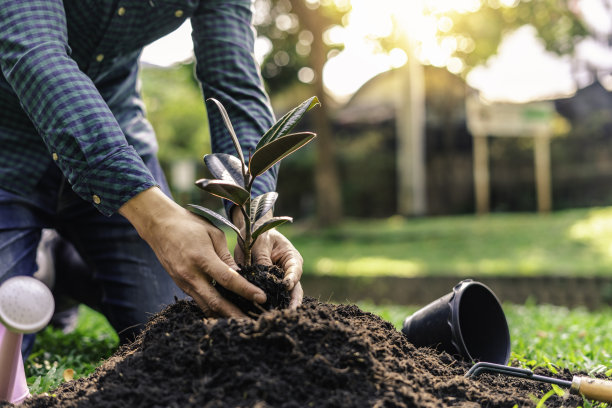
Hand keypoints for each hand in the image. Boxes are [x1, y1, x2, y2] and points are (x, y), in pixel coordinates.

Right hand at [119, 187, 266, 317]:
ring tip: (242, 321)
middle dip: (235, 314)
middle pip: (216, 302)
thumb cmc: (189, 225)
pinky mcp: (180, 286)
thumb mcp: (213, 233)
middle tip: (252, 323)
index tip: (262, 298)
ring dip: (224, 316)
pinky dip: (213, 309)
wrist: (159, 226)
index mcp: (202, 258)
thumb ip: (226, 256)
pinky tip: (226, 312)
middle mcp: (191, 275)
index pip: (228, 280)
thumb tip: (240, 275)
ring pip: (206, 307)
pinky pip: (199, 301)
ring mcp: (183, 283)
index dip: (246, 291)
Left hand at [232, 208, 303, 308]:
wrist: (252, 233)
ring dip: (281, 307)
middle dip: (292, 302)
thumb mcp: (259, 244)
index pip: (295, 271)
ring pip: (284, 297)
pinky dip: (270, 306)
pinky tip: (264, 315)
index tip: (286, 286)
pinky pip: (272, 297)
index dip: (291, 279)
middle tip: (288, 313)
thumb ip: (262, 260)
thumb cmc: (258, 234)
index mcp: (292, 258)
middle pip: (294, 289)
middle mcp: (290, 272)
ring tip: (275, 318)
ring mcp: (281, 280)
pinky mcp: (270, 286)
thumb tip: (263, 277)